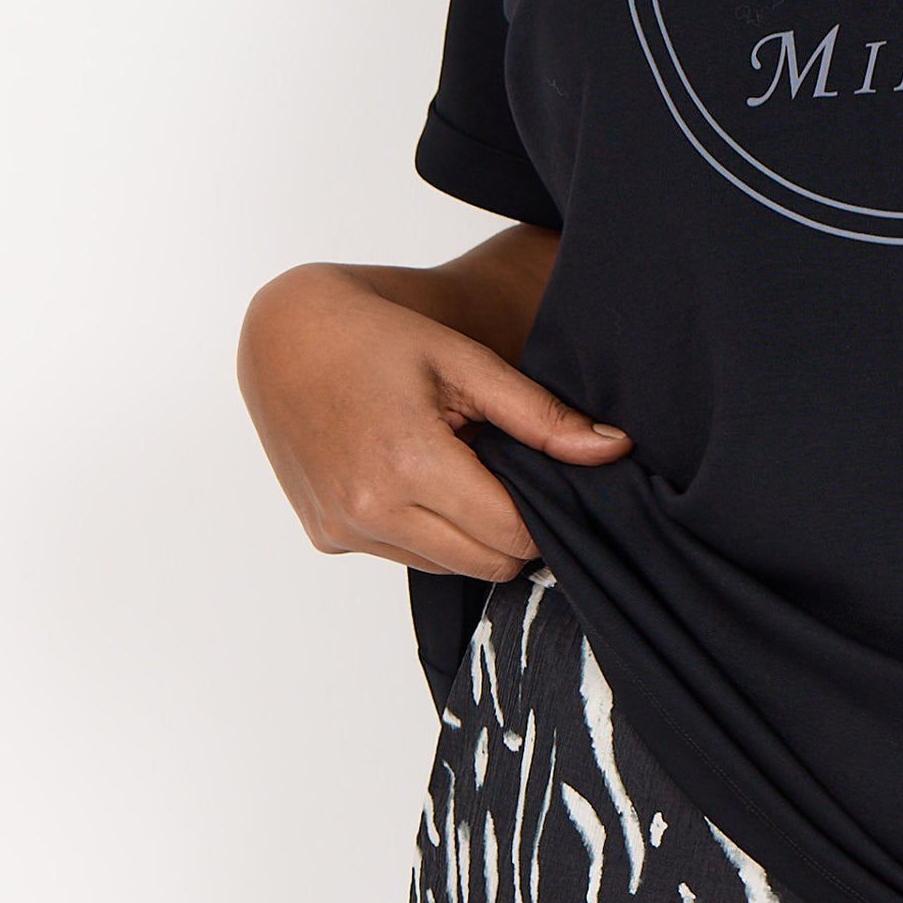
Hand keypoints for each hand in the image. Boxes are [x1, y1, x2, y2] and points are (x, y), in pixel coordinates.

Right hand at [238, 261, 629, 580]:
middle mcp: (369, 511)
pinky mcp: (326, 538)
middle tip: (503, 469)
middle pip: (486, 563)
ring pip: (447, 567)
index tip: (541, 475)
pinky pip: (403, 557)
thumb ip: (543, 416)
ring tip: (452, 464)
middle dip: (509, 527)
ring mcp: (343, 530)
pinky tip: (409, 475)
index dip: (541, 511)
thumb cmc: (381, 337)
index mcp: (410, 465)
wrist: (285, 335)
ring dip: (464, 531)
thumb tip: (616, 450)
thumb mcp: (467, 363)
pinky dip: (423, 530)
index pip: (514, 535)